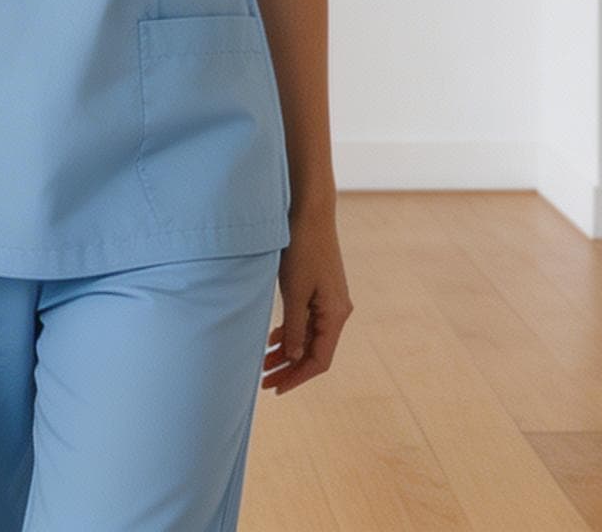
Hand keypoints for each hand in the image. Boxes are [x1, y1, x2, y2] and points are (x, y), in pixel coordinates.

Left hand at [262, 207, 349, 393]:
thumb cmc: (302, 249)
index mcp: (336, 314)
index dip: (298, 377)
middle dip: (290, 369)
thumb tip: (293, 357)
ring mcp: (330, 302)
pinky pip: (308, 323)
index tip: (276, 388)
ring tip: (264, 364)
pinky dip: (291, 334)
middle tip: (265, 382)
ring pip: (309, 338)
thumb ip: (294, 327)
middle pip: (314, 352)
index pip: (319, 359)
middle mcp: (337, 311)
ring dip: (288, 353)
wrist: (310, 213)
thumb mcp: (294, 291)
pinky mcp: (320, 292)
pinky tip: (273, 340)